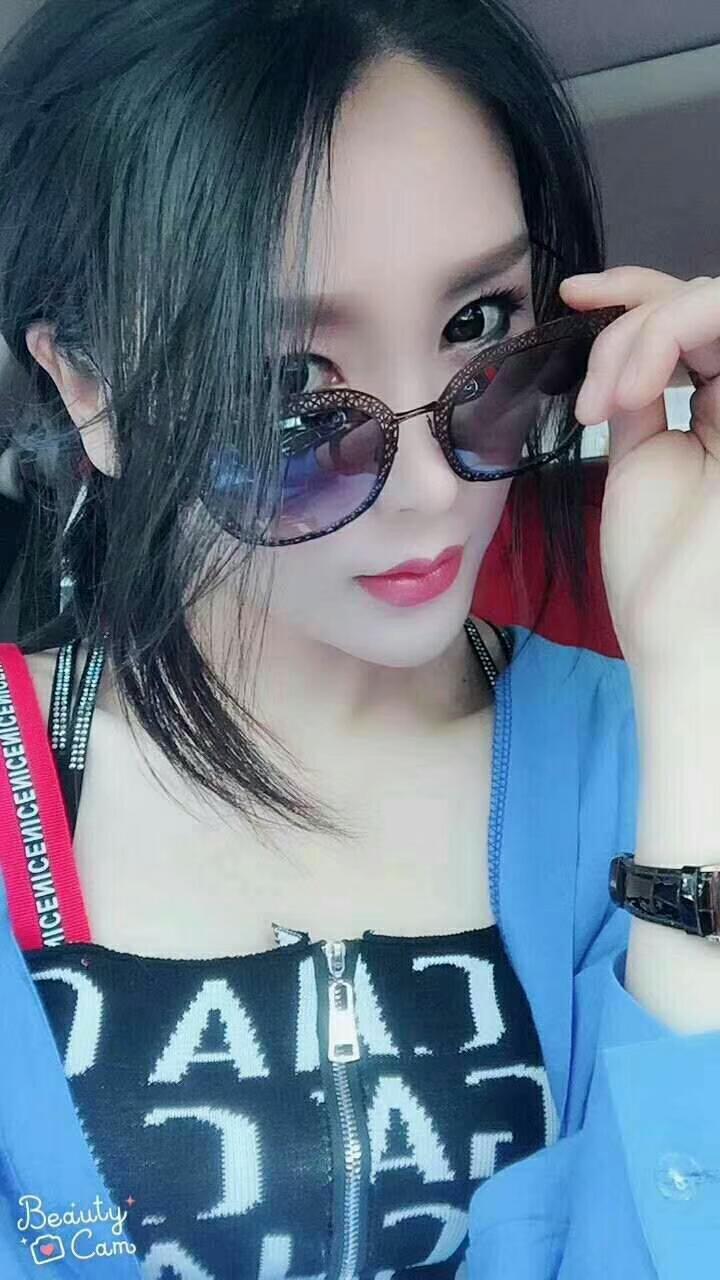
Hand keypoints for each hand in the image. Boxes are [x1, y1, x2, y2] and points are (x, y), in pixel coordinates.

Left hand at [559, 267, 719, 671]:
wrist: (680, 631)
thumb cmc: (659, 566)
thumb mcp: (638, 459)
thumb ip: (638, 395)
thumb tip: (615, 350)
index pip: (689, 317)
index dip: (632, 293)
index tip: (572, 300)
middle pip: (697, 300)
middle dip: (626, 323)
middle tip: (591, 398)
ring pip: (710, 301)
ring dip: (640, 336)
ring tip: (606, 406)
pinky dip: (664, 336)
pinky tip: (631, 395)